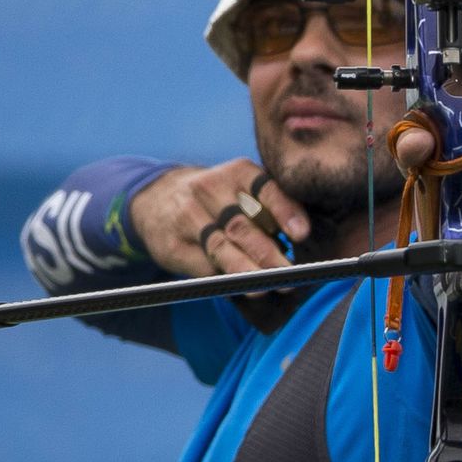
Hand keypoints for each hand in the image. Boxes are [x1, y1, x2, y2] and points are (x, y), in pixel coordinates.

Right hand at [129, 158, 310, 277]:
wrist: (158, 200)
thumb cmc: (219, 199)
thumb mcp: (243, 188)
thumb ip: (271, 207)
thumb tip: (303, 240)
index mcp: (237, 172)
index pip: (265, 189)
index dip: (284, 212)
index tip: (302, 234)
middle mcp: (209, 189)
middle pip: (242, 225)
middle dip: (267, 253)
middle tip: (290, 274)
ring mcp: (187, 216)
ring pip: (220, 248)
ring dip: (245, 270)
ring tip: (266, 286)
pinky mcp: (172, 245)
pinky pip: (202, 265)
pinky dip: (224, 279)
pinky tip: (241, 288)